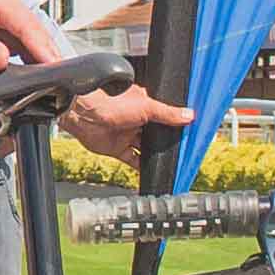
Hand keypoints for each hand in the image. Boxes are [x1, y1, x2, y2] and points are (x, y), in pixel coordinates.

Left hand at [0, 0, 60, 79]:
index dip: (40, 46)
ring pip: (34, 42)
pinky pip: (25, 50)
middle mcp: (6, 4)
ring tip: (55, 82)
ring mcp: (8, 20)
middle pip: (35, 32)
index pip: (25, 23)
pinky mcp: (6, 35)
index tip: (53, 65)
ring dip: (42, 61)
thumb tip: (3, 59)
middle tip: (61, 80)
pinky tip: (39, 78)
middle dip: (47, 55)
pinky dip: (32, 63)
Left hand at [62, 84, 179, 158]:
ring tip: (170, 162)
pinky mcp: (117, 148)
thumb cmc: (111, 102)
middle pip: (155, 134)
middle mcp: (135, 120)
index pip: (163, 115)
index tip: (188, 132)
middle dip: (166, 142)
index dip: (174, 123)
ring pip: (145, 148)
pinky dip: (142, 168)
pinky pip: (133, 160)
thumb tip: (189, 115)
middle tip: (181, 150)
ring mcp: (126, 134)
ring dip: (155, 155)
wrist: (85, 115)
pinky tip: (152, 173)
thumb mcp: (147, 107)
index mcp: (143, 105)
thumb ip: (168, 113)